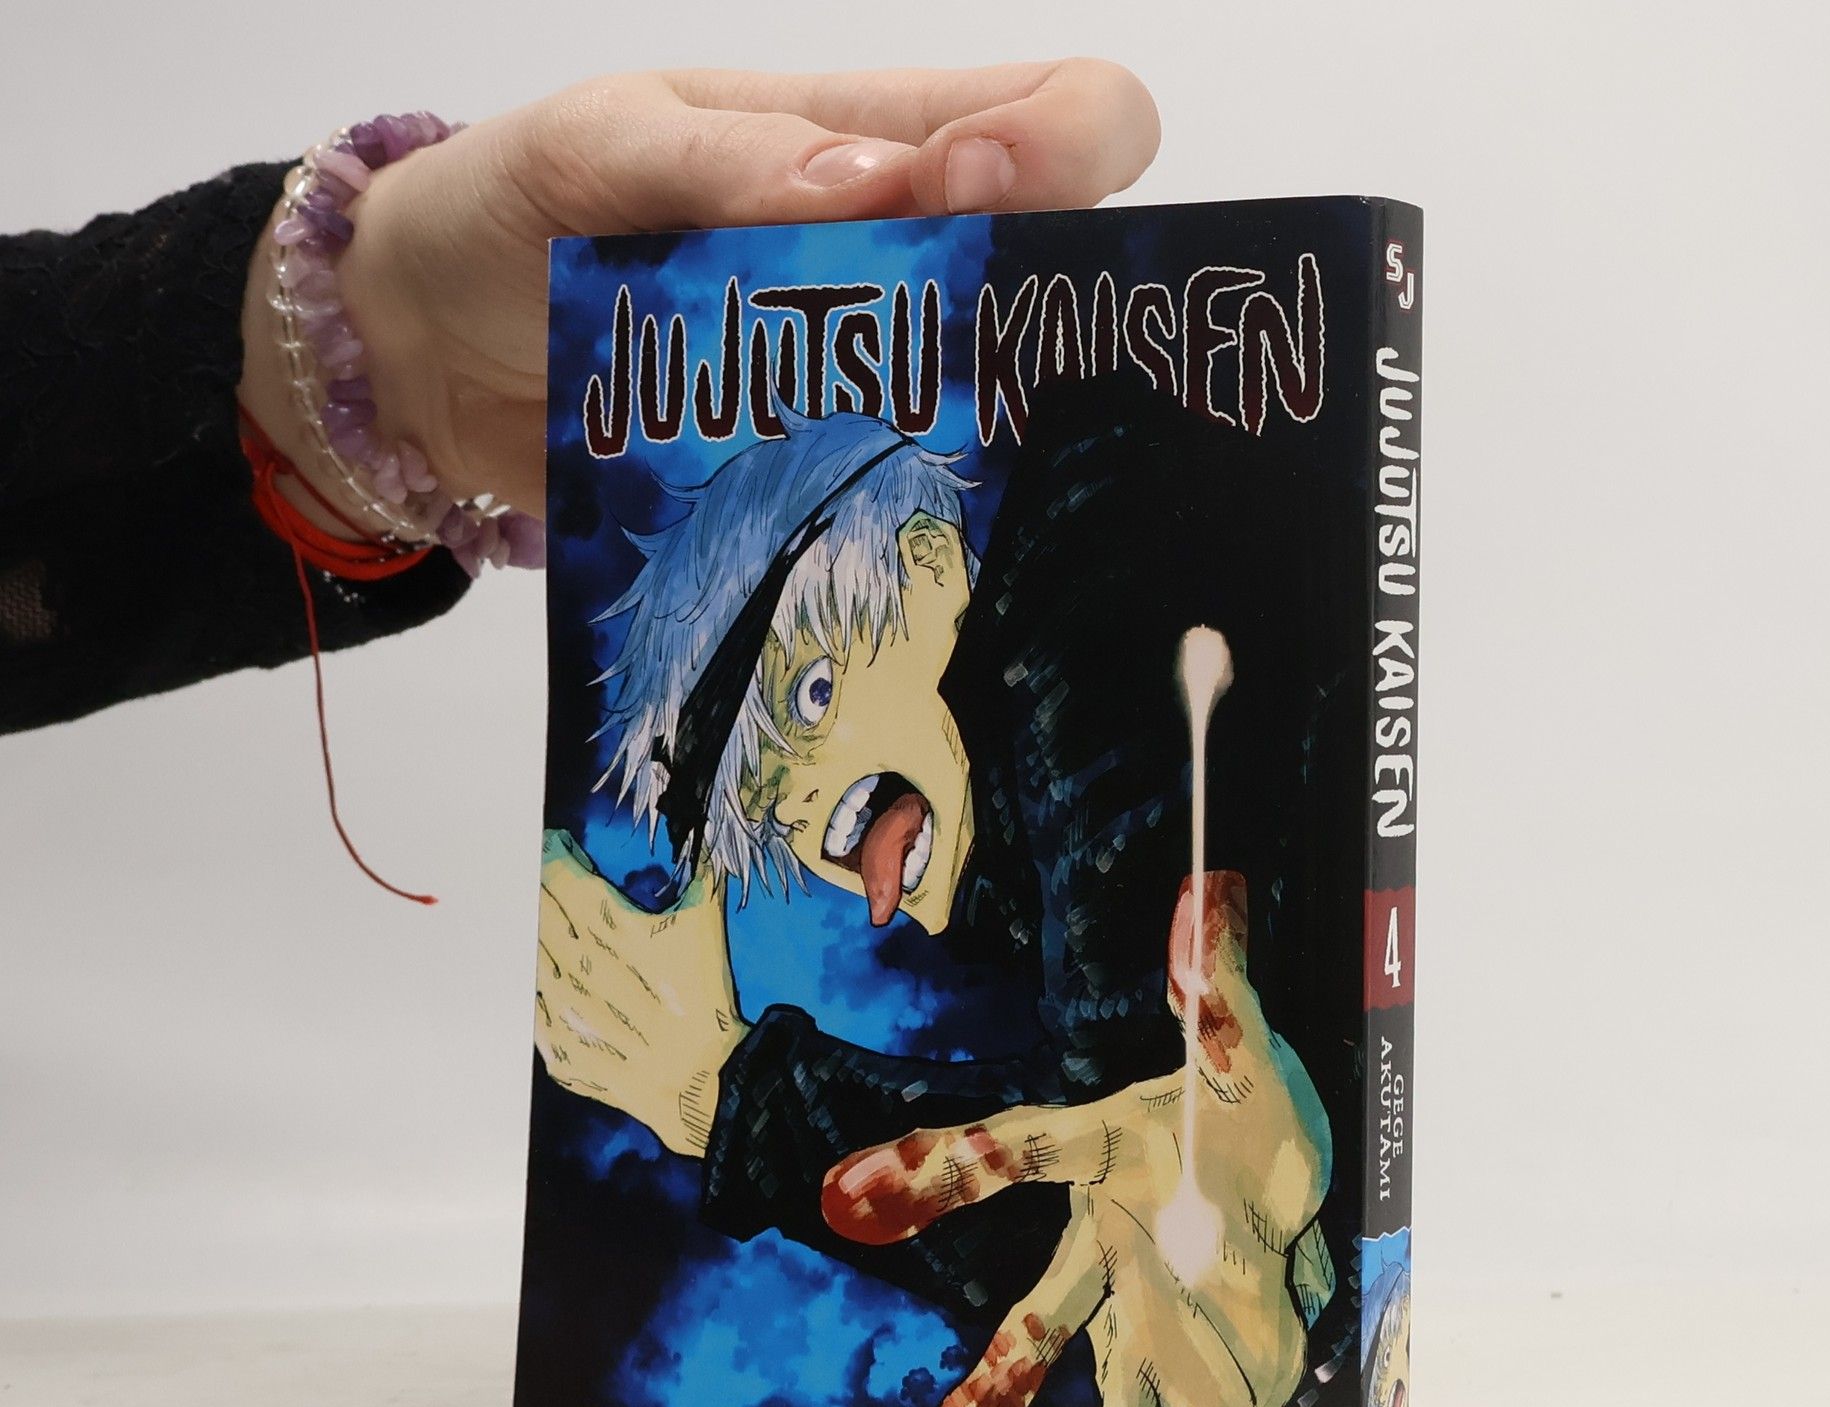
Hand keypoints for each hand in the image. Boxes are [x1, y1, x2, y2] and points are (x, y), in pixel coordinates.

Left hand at [241, 62, 1158, 523]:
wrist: (424, 351)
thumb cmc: (514, 206)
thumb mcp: (606, 149)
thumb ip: (733, 164)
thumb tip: (880, 184)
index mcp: (873, 138)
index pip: (1066, 122)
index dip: (1066, 150)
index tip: (980, 189)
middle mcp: (902, 263)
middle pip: (1063, 274)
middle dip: (1052, 296)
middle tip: (945, 324)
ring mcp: (868, 385)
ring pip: (1001, 409)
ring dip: (987, 424)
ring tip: (911, 433)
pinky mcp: (819, 486)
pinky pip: (898, 510)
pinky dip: (904, 518)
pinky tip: (877, 523)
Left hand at [532, 829, 743, 1156]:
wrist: (707, 1081)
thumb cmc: (707, 1000)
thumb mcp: (705, 926)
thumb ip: (699, 871)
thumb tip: (706, 825)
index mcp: (612, 926)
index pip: (557, 872)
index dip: (553, 853)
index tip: (557, 847)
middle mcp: (578, 965)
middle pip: (534, 909)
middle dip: (535, 888)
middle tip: (543, 880)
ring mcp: (562, 1011)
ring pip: (526, 958)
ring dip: (529, 937)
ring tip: (546, 930)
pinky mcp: (557, 1050)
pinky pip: (529, 1009)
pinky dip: (532, 989)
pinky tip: (549, 981)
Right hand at [820, 873, 1335, 1406]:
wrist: (1272, 1155)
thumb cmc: (1242, 1100)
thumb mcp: (1248, 1046)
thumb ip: (1221, 988)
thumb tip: (1212, 895)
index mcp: (1108, 1162)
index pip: (1014, 1153)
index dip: (936, 1172)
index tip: (841, 1200)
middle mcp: (1110, 1261)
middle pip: (1032, 1342)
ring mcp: (1153, 1332)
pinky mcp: (1208, 1383)